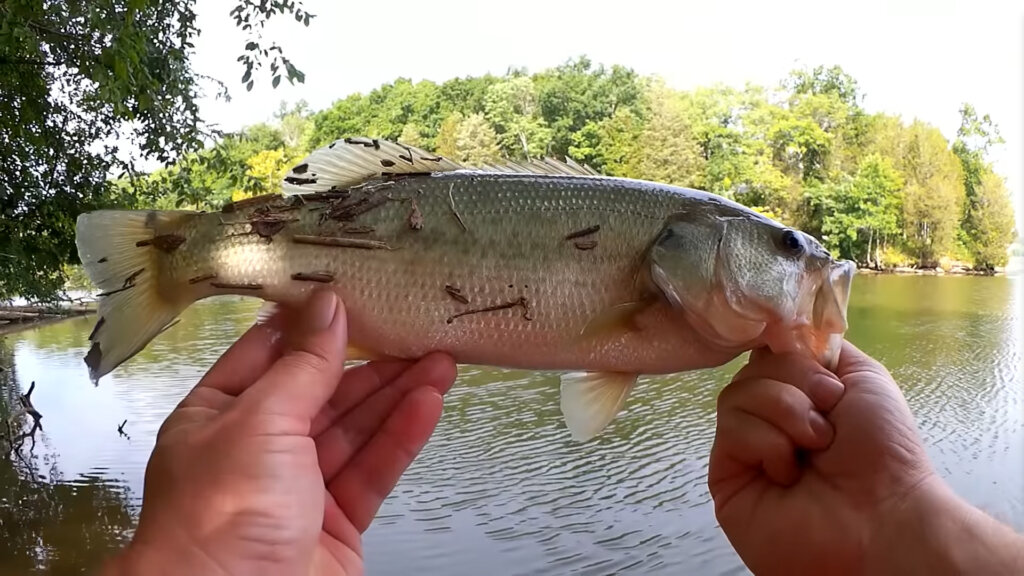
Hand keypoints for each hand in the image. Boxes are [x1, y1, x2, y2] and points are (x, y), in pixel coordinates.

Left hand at [104, 289, 456, 575]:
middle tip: (416, 332)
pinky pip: (372, 469)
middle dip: (371, 363)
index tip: (355, 295)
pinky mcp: (335, 523)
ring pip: (355, 430)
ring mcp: (297, 488)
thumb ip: (304, 364)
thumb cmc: (219, 519)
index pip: (270, 355)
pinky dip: (401, 438)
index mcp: (217, 416)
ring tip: (440, 363)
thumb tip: (328, 307)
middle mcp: (255, 450)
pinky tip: (426, 406)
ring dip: (397, 396)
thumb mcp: (260, 420)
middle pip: (322, 392)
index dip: (312, 325)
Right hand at [708, 340, 937, 573]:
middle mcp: (768, 418)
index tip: (806, 354)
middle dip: (795, 383)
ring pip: (736, 394)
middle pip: (751, 368)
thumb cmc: (884, 450)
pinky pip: (731, 429)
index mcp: (799, 394)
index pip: (767, 351)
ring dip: (786, 413)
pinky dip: (768, 443)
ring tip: (815, 446)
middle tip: (828, 414)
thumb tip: (780, 328)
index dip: (782, 347)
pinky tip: (789, 472)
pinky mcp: (725, 476)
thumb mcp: (865, 378)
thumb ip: (820, 348)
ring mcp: (744, 447)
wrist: (884, 513)